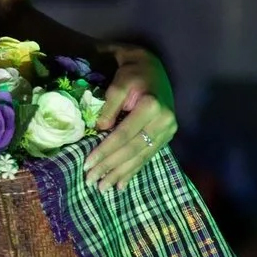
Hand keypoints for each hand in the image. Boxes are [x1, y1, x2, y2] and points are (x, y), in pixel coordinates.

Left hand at [85, 46, 176, 188]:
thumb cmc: (132, 74)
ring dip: (121, 174)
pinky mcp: (167, 136)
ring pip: (141, 156)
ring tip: (104, 188)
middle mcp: (164, 121)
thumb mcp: (118, 84)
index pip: (124, 134)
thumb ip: (109, 107)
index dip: (105, 151)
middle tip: (92, 182)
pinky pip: (148, 156)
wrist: (153, 68)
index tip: (88, 165)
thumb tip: (99, 132)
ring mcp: (168, 130)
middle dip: (111, 167)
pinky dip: (133, 170)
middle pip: (132, 149)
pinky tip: (122, 184)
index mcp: (151, 107)